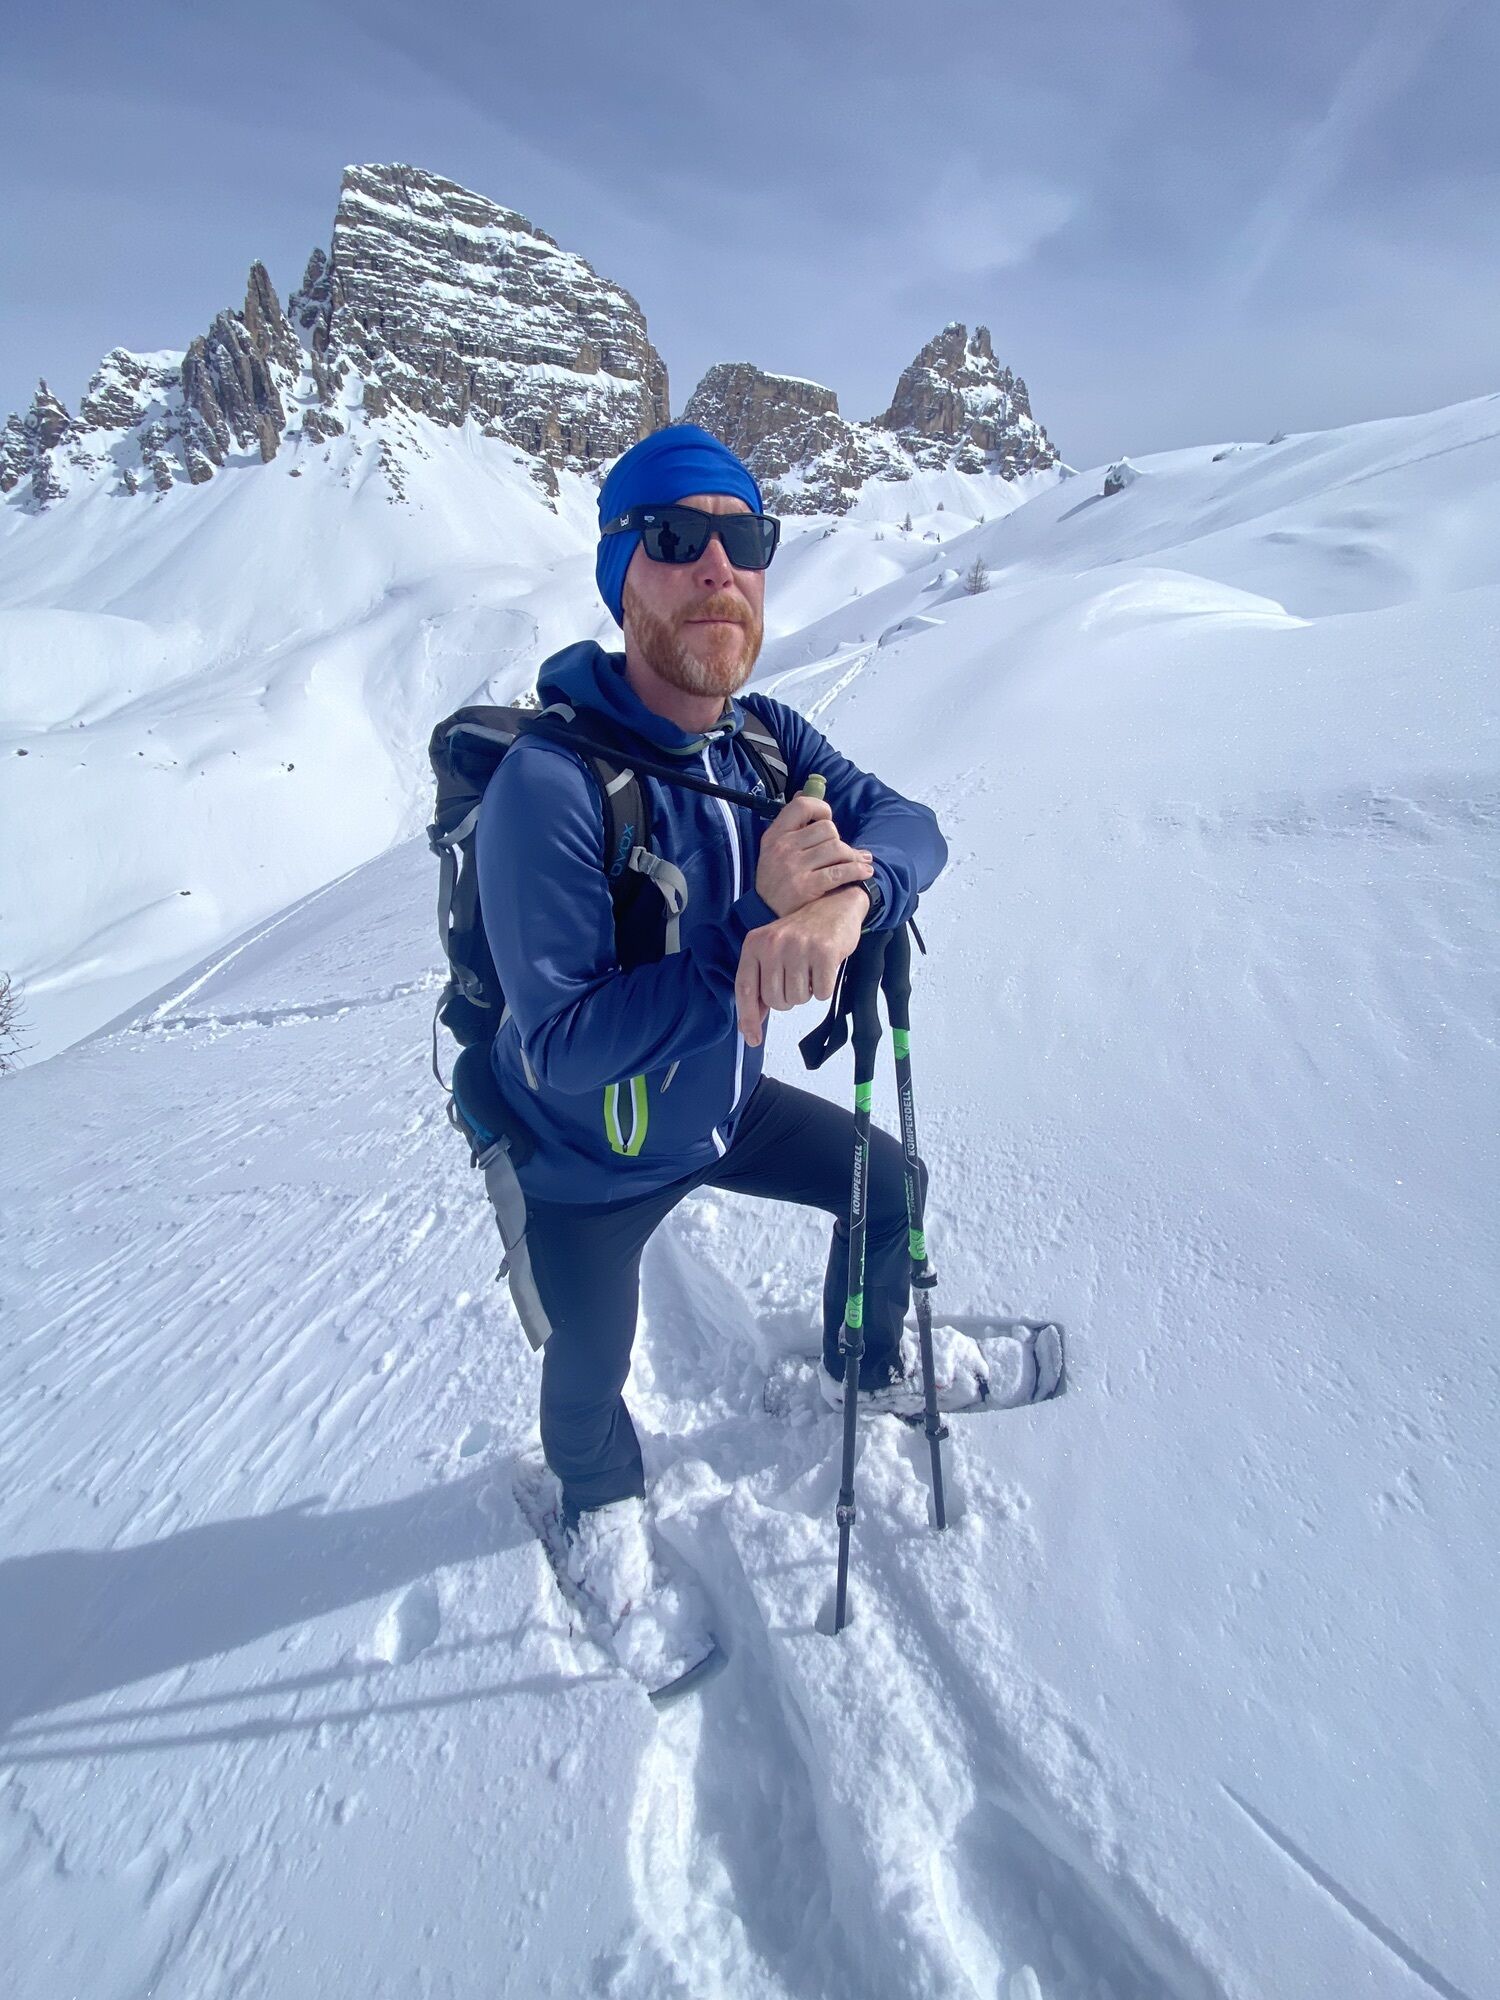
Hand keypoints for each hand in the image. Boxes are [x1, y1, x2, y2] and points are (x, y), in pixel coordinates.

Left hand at [735, 888, 866, 1046]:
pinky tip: (825, 968)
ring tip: (810, 969)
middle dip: (788, 999)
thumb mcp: (774, 950)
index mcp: (755, 944)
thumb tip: (752, 1022)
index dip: (748, 1018)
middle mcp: (773, 944)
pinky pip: (821, 993)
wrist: (835, 904)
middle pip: (775, 1000)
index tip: (753, 1039)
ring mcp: (799, 947)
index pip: (745, 988)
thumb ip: (761, 981)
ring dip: (807, 992)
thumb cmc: (803, 933)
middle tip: (798, 979)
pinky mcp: (824, 952)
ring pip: (798, 999)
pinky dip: (824, 988)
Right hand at [754, 793, 873, 917]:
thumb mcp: (773, 849)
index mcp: (775, 835)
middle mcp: (783, 847)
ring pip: (837, 849)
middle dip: (839, 840)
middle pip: (827, 829)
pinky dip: (857, 871)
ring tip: (857, 862)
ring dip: (852, 856)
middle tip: (841, 852)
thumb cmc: (775, 880)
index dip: (820, 808)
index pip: (802, 806)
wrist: (765, 916)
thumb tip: (806, 791)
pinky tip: (864, 872)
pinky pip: (840, 871)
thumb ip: (791, 824)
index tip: (826, 819)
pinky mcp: (807, 887)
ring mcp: (794, 867)